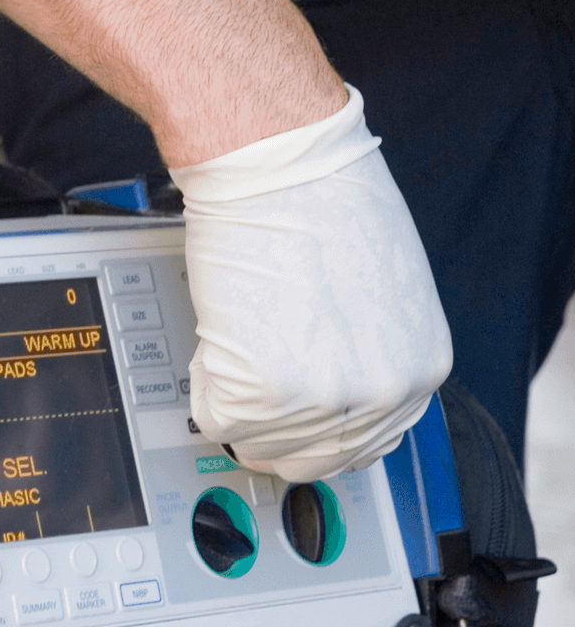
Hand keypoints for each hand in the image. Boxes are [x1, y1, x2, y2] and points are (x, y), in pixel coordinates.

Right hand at [171, 84, 452, 480]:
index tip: (288, 418)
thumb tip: (335, 379)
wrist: (277, 167)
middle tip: (247, 387)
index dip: (314, 430)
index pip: (364, 444)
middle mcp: (381, 394)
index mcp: (421, 370)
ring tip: (239, 336)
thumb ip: (371, 351)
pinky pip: (215, 415)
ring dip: (234, 398)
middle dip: (270, 428)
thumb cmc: (322, 201)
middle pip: (309, 459)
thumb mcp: (387, 294)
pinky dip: (205, 381)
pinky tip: (221, 333)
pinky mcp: (262, 391)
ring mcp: (322, 399)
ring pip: (255, 440)